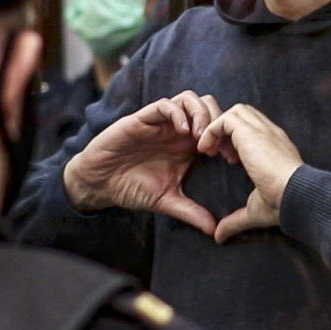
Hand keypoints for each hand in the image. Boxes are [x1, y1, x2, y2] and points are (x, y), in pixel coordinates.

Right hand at [63, 91, 218, 235]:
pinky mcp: (143, 118)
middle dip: (218, 120)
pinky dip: (177, 113)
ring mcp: (161, 122)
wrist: (99, 183)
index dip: (228, 137)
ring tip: (200, 137)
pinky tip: (182, 131)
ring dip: (200, 114)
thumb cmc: (132, 187)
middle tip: (217, 147)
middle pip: (208, 106)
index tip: (231, 159)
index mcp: (187, 145)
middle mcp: (177, 129)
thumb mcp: (166, 200)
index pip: (216, 126)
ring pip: (189, 99)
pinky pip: (165, 104)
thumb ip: (190, 212)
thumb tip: (214, 230)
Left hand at [197, 104, 302, 242]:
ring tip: (209, 150)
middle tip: (216, 152)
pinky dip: (212, 130)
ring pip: (236, 111)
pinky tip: (206, 149)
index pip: (255, 129)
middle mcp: (271, 134)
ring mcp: (263, 130)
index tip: (229, 161)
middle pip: (245, 114)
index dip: (237, 141)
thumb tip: (219, 236)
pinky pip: (225, 118)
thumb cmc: (282, 204)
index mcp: (276, 148)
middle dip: (227, 129)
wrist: (296, 196)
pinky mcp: (251, 132)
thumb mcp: (254, 211)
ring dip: (218, 127)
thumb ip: (235, 220)